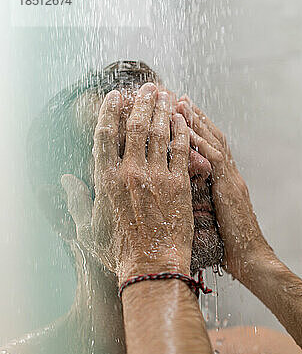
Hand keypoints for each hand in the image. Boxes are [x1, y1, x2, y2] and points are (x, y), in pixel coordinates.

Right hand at [63, 83, 193, 284]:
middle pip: (136, 126)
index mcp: (106, 180)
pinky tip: (183, 119)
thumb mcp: (88, 227)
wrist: (152, 265)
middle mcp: (131, 172)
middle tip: (150, 88)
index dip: (109, 112)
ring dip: (163, 110)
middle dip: (142, 102)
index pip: (104, 135)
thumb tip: (66, 181)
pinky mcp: (179, 185)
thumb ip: (77, 200)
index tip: (114, 97)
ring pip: (160, 132)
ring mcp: (157, 177)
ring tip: (166, 95)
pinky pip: (181, 149)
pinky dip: (182, 131)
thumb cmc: (119, 251)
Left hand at [176, 97, 269, 280]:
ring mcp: (232, 180)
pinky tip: (186, 128)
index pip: (210, 149)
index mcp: (225, 183)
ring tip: (180, 103)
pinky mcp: (231, 188)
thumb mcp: (211, 219)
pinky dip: (201, 141)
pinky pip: (214, 159)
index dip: (196, 129)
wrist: (251, 260)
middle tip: (178, 97)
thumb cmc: (230, 247)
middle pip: (213, 138)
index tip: (179, 113)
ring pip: (214, 142)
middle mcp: (230, 176)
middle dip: (195, 117)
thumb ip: (200, 202)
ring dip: (196, 121)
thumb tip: (179, 196)